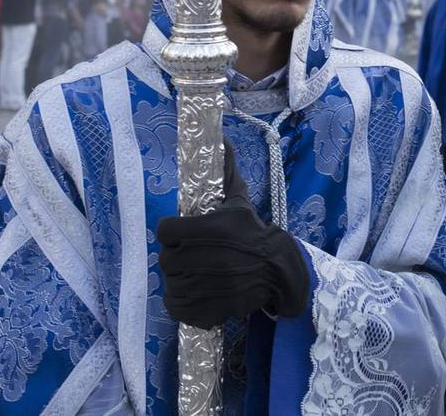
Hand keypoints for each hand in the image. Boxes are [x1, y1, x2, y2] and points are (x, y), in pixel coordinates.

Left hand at [155, 143, 308, 327]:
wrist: (278, 269)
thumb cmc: (252, 231)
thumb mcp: (238, 200)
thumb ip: (225, 171)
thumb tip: (221, 136)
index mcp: (216, 229)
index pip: (167, 231)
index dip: (170, 231)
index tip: (178, 232)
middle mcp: (213, 258)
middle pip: (166, 260)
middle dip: (172, 256)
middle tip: (183, 254)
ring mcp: (213, 286)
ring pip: (171, 285)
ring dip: (175, 280)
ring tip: (186, 274)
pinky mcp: (214, 308)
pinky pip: (179, 309)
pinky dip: (179, 303)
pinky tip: (188, 294)